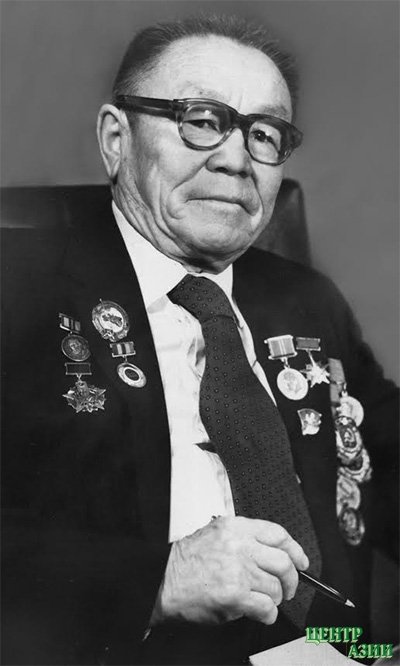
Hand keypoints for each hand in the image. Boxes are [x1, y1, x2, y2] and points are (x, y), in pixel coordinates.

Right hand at [151, 515, 308, 625]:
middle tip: (287, 589)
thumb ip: (243, 538)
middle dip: (291, 580)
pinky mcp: (235, 595)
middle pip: (283, 562)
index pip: (278, 534)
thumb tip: (272, 553)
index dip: (295, 550)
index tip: (301, 561)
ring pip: (275, 588)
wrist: (163, 582)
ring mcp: (238, 571)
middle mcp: (239, 546)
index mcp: (235, 528)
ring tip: (261, 601)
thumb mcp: (215, 534)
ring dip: (273, 599)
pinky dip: (267, 615)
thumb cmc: (185, 562)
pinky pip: (266, 608)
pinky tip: (258, 613)